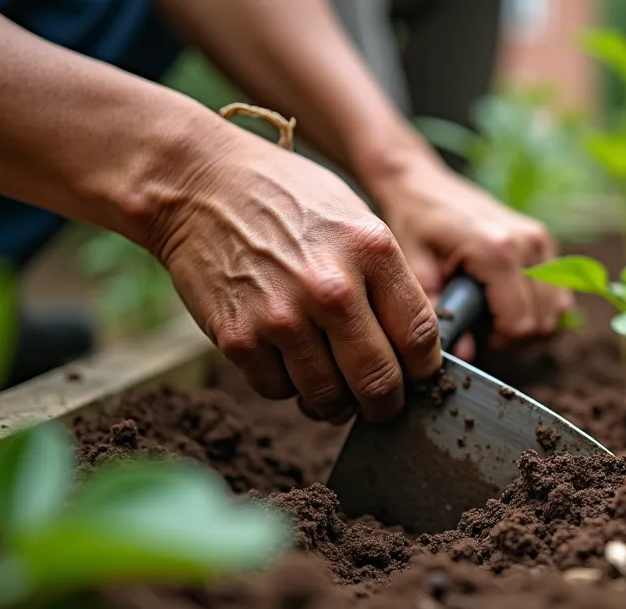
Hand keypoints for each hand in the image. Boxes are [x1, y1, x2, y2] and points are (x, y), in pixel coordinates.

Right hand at [148, 134, 440, 423]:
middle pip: (379, 381)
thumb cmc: (288, 202)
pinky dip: (287, 386)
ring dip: (335, 403)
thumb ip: (387, 281)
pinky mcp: (239, 338)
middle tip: (382, 404)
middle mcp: (332, 288)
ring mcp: (282, 317)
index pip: (420, 338)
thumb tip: (412, 349)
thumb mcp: (357, 221)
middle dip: (386, 403)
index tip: (417, 377)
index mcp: (373, 252)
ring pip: (328, 397)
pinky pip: (278, 391)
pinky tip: (287, 359)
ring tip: (333, 386)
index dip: (424, 370)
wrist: (202, 186)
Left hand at [372, 160, 571, 356]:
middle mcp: (529, 243)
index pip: (521, 325)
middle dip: (514, 335)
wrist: (421, 183)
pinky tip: (508, 296)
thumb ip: (438, 313)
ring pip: (558, 309)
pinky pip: (559, 291)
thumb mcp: (414, 269)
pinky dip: (539, 303)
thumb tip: (465, 354)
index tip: (474, 333)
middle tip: (481, 324)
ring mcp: (541, 239)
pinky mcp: (544, 239)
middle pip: (543, 321)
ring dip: (530, 320)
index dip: (498, 342)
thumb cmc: (414, 225)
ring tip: (494, 311)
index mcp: (498, 251)